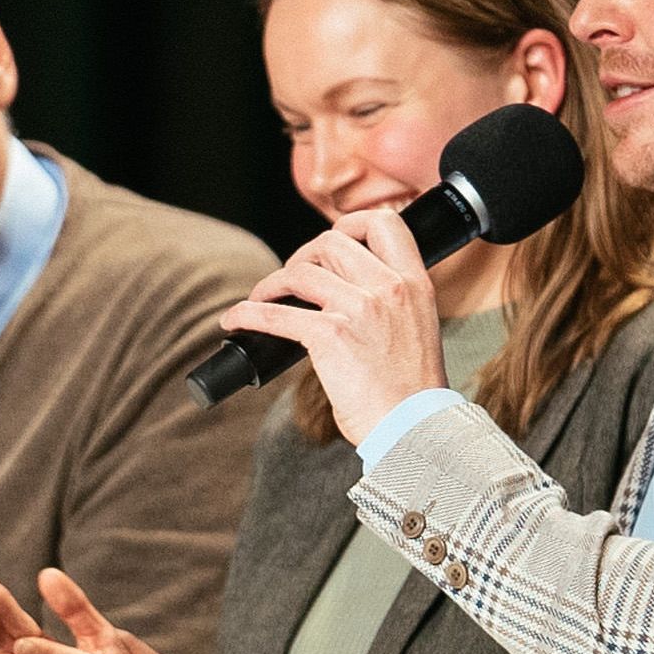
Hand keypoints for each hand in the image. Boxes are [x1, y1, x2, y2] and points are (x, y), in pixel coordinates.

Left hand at [217, 210, 443, 446]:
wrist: (416, 429)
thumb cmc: (412, 391)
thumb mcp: (418, 328)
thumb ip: (391, 302)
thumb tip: (344, 289)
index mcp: (415, 284)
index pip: (385, 223)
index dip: (351, 224)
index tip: (332, 242)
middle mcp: (389, 288)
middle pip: (331, 241)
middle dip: (302, 256)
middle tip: (291, 280)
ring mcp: (360, 309)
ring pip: (299, 272)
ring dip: (271, 284)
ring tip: (261, 300)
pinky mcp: (330, 336)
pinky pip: (274, 314)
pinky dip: (246, 314)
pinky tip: (235, 321)